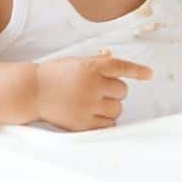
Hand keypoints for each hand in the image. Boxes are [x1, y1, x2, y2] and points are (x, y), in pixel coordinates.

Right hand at [33, 50, 152, 130]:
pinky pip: (108, 124)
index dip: (137, 71)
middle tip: (99, 91)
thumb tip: (112, 56)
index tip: (149, 74)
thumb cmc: (54, 75)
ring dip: (111, 107)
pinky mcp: (83, 122)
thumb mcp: (76, 62)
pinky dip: (105, 121)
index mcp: (91, 67)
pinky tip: (94, 115)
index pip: (121, 67)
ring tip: (94, 104)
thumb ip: (96, 62)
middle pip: (122, 91)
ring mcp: (88, 104)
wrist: (31, 91)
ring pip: (117, 108)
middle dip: (115, 91)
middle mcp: (92, 84)